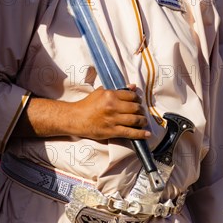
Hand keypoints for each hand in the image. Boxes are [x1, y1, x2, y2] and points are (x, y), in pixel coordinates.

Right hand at [14, 84, 150, 139]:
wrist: (76, 118)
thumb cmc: (87, 104)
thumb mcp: (101, 92)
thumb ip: (117, 90)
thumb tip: (133, 87)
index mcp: (110, 95)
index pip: (131, 96)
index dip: (138, 99)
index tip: (139, 102)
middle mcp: (113, 106)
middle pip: (135, 108)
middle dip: (142, 110)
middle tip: (142, 112)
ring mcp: (113, 120)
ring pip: (135, 120)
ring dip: (143, 121)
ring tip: (144, 121)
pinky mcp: (112, 131)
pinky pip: (130, 132)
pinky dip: (140, 134)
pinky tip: (147, 134)